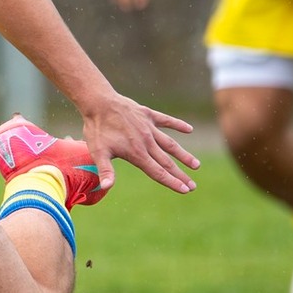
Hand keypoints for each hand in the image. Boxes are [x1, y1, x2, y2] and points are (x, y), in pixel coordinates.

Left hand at [79, 91, 200, 194]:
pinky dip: (178, 125)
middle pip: (167, 162)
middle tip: (193, 186)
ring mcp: (149, 127)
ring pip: (170, 144)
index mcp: (136, 153)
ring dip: (184, 155)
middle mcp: (147, 141)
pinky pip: (167, 121)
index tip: (185, 190)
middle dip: (181, 175)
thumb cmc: (97, 128)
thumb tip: (105, 187)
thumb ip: (105, 170)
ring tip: (196, 165)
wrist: (99, 102)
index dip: (172, 182)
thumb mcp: (98, 151)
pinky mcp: (148, 115)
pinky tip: (189, 129)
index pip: (158, 172)